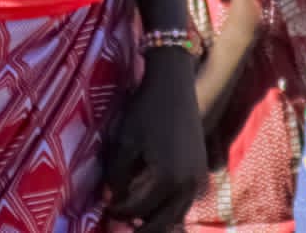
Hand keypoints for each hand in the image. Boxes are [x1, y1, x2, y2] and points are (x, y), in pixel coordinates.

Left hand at [100, 47, 208, 232]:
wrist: (175, 86)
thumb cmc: (145, 110)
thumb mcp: (124, 141)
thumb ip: (116, 174)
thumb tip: (110, 199)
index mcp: (166, 178)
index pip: (137, 208)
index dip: (117, 210)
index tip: (104, 207)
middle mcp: (187, 185)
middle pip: (161, 222)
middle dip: (139, 226)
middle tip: (119, 222)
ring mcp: (197, 181)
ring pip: (176, 216)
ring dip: (155, 222)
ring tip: (134, 219)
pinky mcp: (201, 173)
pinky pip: (184, 202)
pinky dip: (168, 210)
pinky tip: (152, 205)